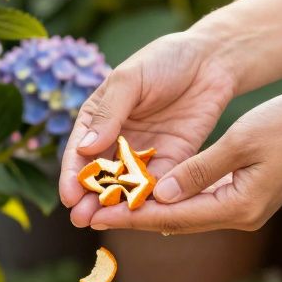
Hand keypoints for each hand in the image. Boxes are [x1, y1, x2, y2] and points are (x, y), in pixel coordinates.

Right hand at [59, 32, 237, 226]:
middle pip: (100, 174)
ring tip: (107, 222)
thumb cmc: (164, 60)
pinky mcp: (174, 159)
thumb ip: (109, 113)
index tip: (69, 197)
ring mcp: (145, 152)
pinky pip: (158, 183)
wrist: (212, 59)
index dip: (73, 175)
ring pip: (126, 184)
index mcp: (99, 118)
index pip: (80, 151)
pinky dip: (149, 199)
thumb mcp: (129, 79)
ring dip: (116, 204)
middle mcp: (118, 139)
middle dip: (90, 198)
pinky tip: (142, 213)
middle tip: (82, 220)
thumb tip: (84, 147)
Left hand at [74, 90, 281, 233]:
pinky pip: (200, 204)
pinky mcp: (247, 198)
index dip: (131, 215)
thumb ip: (199, 170)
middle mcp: (239, 217)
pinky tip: (147, 192)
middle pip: (174, 221)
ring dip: (149, 209)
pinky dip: (172, 199)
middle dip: (132, 217)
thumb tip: (163, 195)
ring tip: (109, 204)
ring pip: (185, 214)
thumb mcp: (240, 141)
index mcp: (237, 206)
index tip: (96, 214)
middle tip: (90, 214)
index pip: (172, 216)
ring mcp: (245, 210)